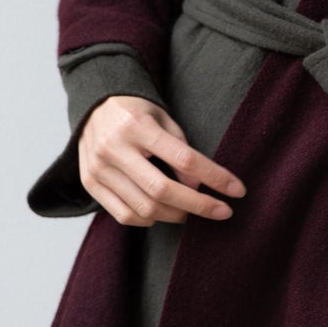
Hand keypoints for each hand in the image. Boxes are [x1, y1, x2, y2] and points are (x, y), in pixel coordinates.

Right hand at [78, 94, 246, 227]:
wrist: (94, 106)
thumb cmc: (138, 112)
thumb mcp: (164, 119)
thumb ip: (181, 151)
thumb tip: (198, 189)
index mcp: (137, 126)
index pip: (184, 158)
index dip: (214, 177)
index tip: (237, 191)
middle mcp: (114, 148)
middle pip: (162, 190)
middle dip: (198, 205)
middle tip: (222, 211)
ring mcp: (98, 168)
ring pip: (144, 208)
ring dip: (175, 215)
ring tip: (191, 210)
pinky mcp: (90, 184)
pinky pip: (124, 215)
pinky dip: (149, 219)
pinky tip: (162, 212)